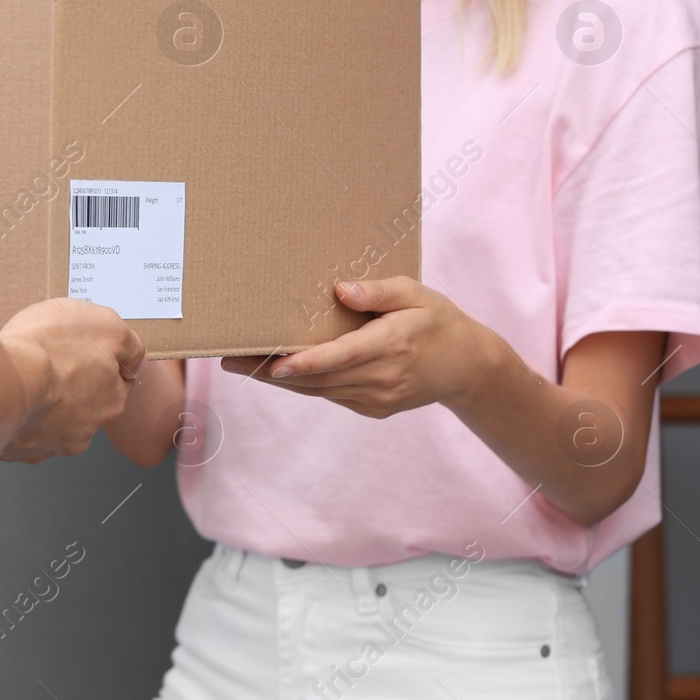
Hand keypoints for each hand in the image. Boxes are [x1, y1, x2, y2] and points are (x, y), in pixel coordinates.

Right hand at [0, 299, 145, 462]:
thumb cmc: (47, 351)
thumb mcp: (105, 325)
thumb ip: (128, 343)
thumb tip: (136, 357)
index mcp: (110, 401)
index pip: (119, 382)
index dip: (103, 360)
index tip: (85, 349)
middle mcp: (84, 431)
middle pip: (84, 404)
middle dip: (72, 385)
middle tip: (50, 360)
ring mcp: (48, 444)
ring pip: (50, 421)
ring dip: (43, 403)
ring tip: (24, 377)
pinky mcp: (15, 449)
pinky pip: (19, 430)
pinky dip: (15, 415)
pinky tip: (6, 396)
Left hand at [221, 278, 492, 418]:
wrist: (468, 367)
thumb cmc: (438, 321)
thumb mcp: (416, 294)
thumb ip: (378, 291)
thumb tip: (341, 290)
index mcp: (392, 344)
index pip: (341, 356)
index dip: (307, 363)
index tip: (275, 364)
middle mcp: (382, 376)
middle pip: (318, 378)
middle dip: (272, 371)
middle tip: (230, 361)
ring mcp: (377, 397)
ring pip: (319, 391)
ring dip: (280, 381)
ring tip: (241, 366)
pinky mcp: (374, 409)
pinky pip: (331, 396)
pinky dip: (305, 385)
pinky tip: (279, 373)